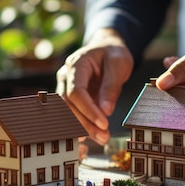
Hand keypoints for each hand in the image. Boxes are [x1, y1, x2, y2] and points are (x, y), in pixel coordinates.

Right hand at [56, 28, 133, 145]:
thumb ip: (111, 86)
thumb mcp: (118, 64)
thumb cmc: (113, 53)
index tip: (103, 123)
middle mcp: (66, 76)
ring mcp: (66, 86)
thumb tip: (105, 111)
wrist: (107, 47)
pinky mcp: (71, 96)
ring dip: (83, 127)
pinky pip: (72, 112)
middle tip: (104, 136)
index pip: (76, 92)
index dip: (88, 110)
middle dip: (85, 123)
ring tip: (102, 138)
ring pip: (68, 112)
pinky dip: (82, 125)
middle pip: (69, 105)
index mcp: (76, 64)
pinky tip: (92, 136)